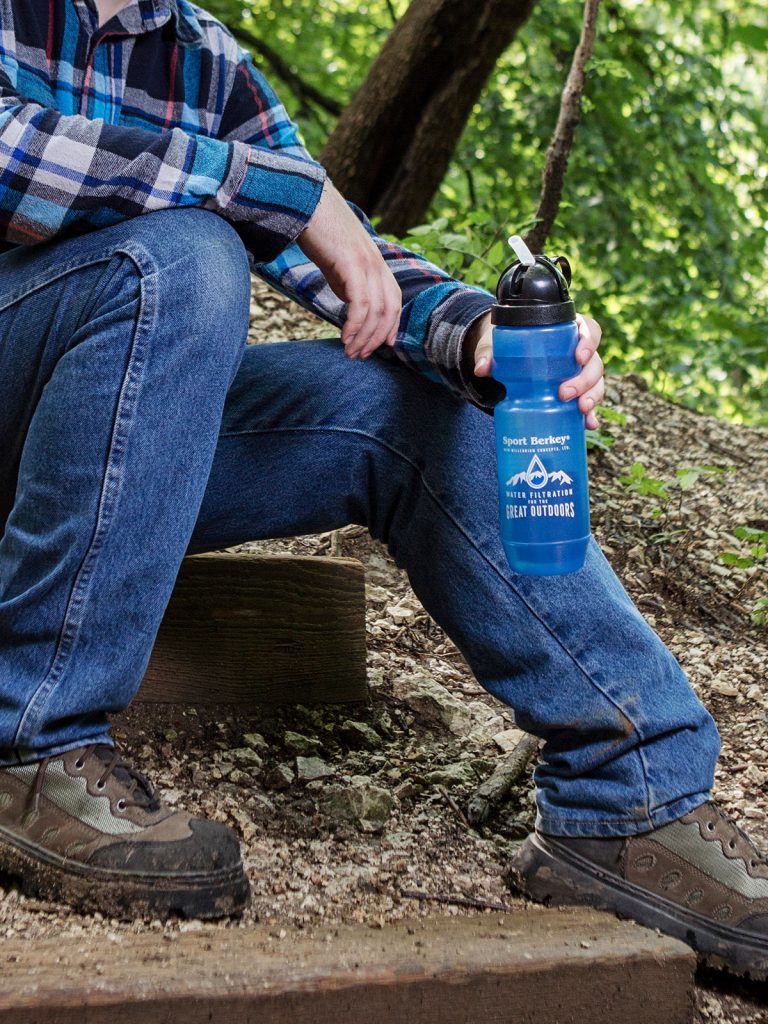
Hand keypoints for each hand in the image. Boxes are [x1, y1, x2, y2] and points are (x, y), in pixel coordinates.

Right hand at [297, 178, 401, 358]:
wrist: (304, 200)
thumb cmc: (317, 229)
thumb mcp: (336, 260)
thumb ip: (346, 280)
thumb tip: (349, 301)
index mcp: (376, 262)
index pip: (394, 300)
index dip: (391, 325)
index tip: (382, 346)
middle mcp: (377, 263)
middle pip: (389, 310)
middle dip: (376, 338)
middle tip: (361, 356)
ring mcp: (368, 262)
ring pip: (376, 311)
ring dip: (364, 337)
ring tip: (351, 352)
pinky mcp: (352, 263)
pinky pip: (361, 303)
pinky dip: (355, 325)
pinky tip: (345, 337)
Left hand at [466, 311, 603, 429]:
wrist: (504, 361)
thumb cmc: (507, 346)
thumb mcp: (497, 345)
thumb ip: (489, 354)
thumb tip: (481, 369)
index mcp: (566, 330)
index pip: (590, 330)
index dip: (589, 342)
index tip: (578, 357)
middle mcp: (577, 351)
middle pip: (594, 362)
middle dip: (584, 379)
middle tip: (564, 393)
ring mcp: (579, 373)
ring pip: (596, 383)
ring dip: (592, 396)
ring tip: (581, 410)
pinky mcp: (576, 393)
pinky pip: (588, 402)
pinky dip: (590, 415)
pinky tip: (589, 424)